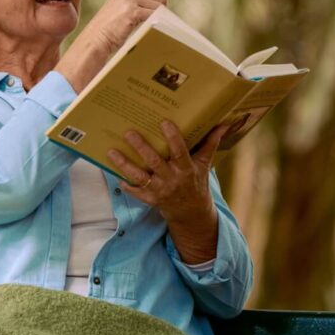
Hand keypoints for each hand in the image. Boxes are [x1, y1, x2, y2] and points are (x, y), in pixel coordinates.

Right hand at [81, 0, 172, 54]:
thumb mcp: (122, 13)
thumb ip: (140, 6)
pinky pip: (155, 16)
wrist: (93, 42)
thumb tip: (164, 10)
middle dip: (157, 12)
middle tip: (142, 24)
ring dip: (156, 20)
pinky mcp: (132, 10)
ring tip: (138, 29)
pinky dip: (154, 25)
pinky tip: (141, 30)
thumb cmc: (108, 33)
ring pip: (161, 7)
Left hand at [107, 121, 227, 262]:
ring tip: (111, 151)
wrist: (191, 212)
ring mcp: (160, 190)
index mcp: (186, 169)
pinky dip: (126, 184)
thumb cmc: (196, 182)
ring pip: (140, 176)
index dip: (173, 138)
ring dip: (124, 164)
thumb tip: (223, 124)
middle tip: (129, 132)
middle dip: (141, 148)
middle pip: (155, 162)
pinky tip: (115, 174)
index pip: (180, 151)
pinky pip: (136, 192)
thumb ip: (210, 143)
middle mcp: (172, 179)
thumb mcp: (205, 164)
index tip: (164, 122)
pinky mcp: (150, 199)